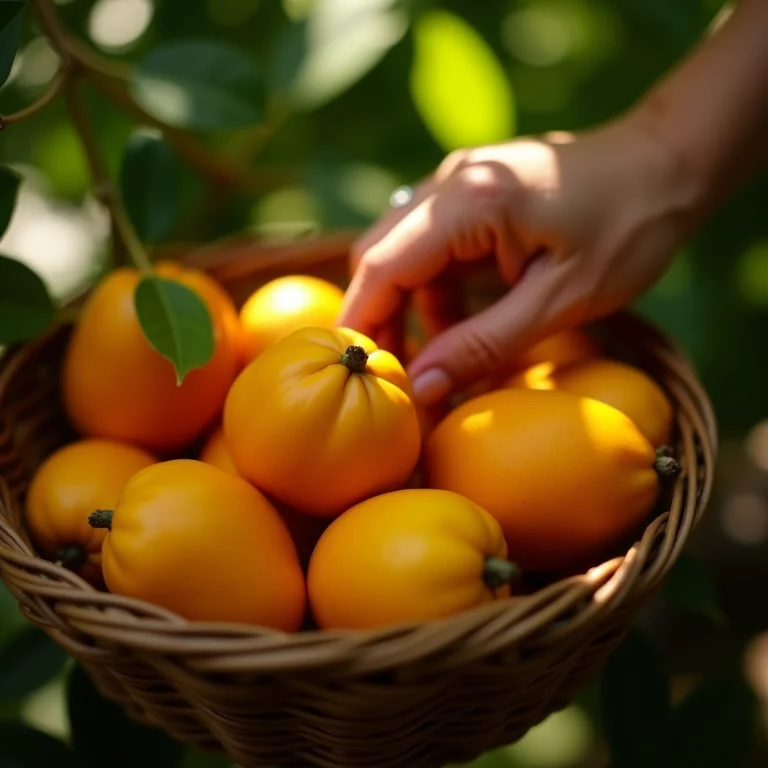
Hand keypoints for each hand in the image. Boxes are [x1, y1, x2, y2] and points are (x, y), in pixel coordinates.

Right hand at [337, 114, 701, 405]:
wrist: (666, 163)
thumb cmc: (629, 230)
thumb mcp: (560, 300)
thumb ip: (484, 344)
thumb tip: (421, 388)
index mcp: (470, 200)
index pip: (380, 265)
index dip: (361, 323)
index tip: (360, 375)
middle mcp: (451, 180)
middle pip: (379, 254)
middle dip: (380, 316)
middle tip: (401, 374)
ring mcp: (459, 179)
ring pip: (401, 250)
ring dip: (410, 305)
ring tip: (441, 354)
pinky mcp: (472, 189)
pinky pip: (430, 243)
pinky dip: (435, 287)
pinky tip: (463, 319)